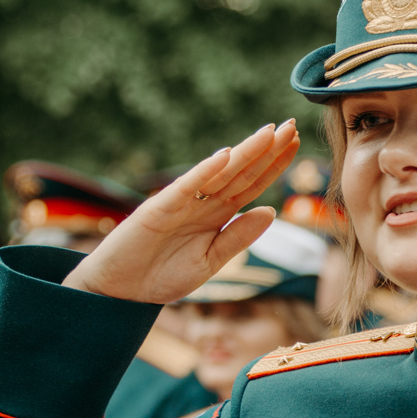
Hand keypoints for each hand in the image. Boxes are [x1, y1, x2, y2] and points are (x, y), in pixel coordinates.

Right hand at [67, 122, 300, 303]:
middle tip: (291, 125)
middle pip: (241, 172)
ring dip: (244, 152)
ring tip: (269, 132)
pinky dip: (204, 171)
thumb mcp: (209, 262)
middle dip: (267, 150)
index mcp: (216, 215)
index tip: (295, 144)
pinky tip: (225, 156)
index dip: (274, 165)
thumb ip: (237, 238)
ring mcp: (181, 202)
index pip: (252, 185)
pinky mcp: (159, 208)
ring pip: (219, 173)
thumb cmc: (161, 276)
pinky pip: (186, 187)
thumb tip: (270, 210)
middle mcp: (202, 203)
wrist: (120, 292)